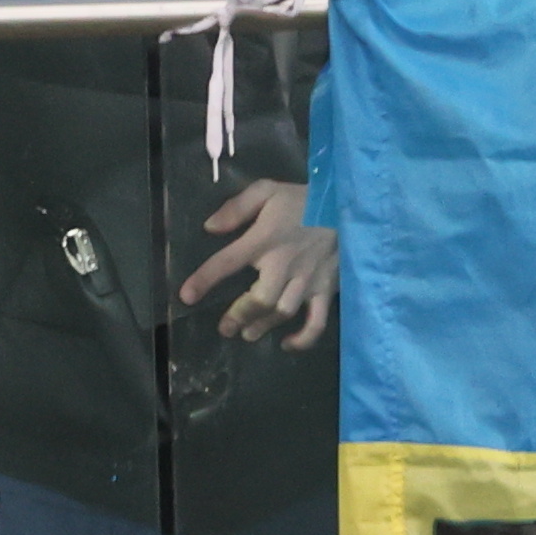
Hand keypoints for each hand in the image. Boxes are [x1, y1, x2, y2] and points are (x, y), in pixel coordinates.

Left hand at [177, 179, 338, 348]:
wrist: (348, 205)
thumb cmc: (304, 200)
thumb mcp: (267, 190)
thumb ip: (237, 207)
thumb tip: (210, 228)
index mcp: (264, 239)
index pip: (228, 262)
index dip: (205, 280)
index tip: (186, 296)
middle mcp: (284, 264)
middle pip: (259, 299)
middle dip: (238, 316)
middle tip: (225, 328)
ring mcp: (307, 280)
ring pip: (282, 312)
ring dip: (262, 327)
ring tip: (247, 334)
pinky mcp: (326, 289)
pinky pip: (316, 321)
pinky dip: (303, 338)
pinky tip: (287, 344)